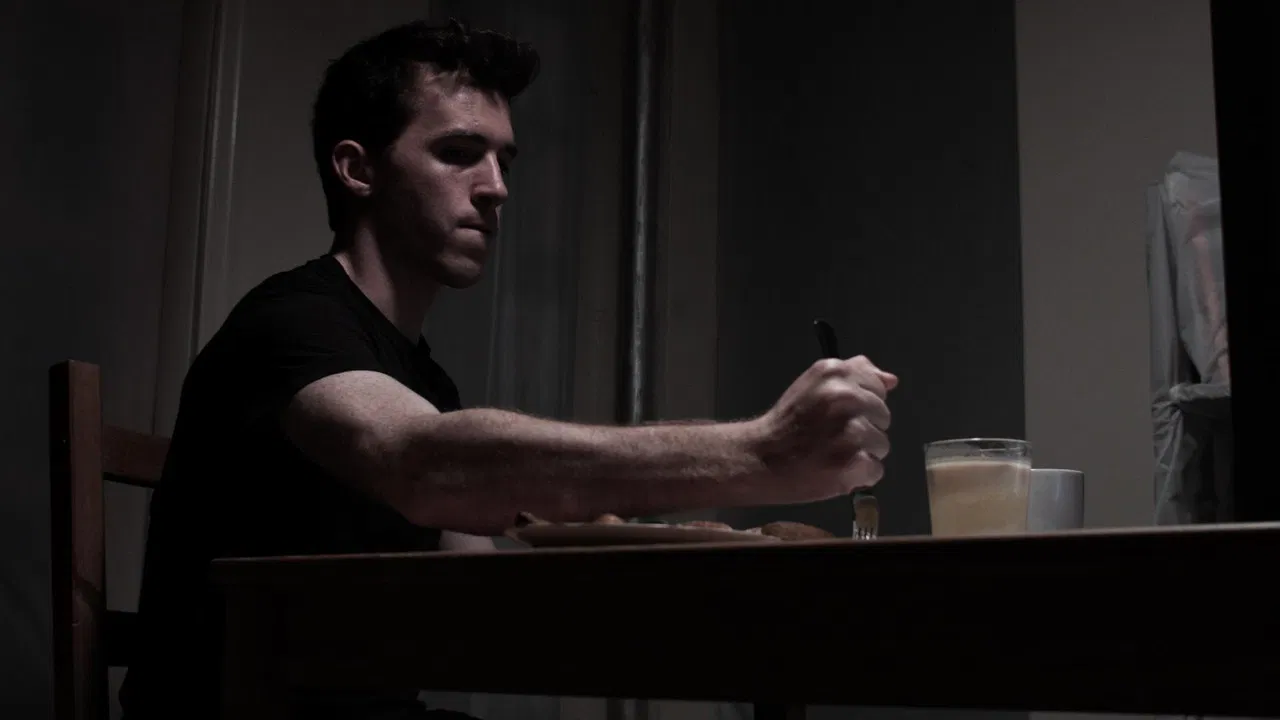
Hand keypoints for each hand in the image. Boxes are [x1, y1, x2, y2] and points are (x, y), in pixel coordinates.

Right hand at [750, 356, 897, 503]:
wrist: (758, 458)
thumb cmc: (788, 423)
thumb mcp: (815, 385)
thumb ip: (854, 376)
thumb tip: (891, 380)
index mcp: (836, 373)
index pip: (878, 389)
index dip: (860, 406)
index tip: (835, 415)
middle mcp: (846, 396)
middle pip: (883, 417)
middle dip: (864, 429)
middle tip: (831, 437)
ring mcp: (852, 430)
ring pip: (882, 445)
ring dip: (862, 454)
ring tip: (831, 454)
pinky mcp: (854, 461)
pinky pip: (876, 470)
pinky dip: (858, 476)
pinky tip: (834, 470)